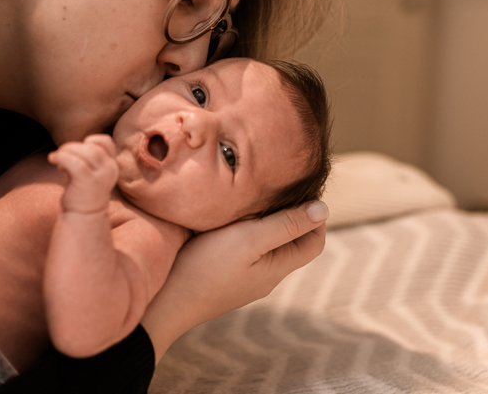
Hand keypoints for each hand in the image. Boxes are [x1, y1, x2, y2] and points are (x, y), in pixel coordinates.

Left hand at [48, 134, 118, 213]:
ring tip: (57, 158)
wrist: (84, 217)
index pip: (106, 142)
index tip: (78, 150)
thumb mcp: (88, 171)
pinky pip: (73, 161)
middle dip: (72, 147)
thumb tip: (68, 147)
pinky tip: (53, 160)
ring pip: (84, 151)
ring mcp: (101, 176)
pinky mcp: (88, 181)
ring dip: (66, 150)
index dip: (91, 140)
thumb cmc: (82, 192)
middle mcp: (110, 169)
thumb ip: (84, 157)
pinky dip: (61, 157)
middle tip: (61, 155)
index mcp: (111, 165)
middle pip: (92, 146)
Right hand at [141, 200, 328, 361]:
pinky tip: (228, 216)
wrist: (163, 302)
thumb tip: (324, 209)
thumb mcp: (250, 240)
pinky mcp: (222, 275)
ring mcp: (242, 278)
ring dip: (266, 220)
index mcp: (277, 268)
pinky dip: (245, 229)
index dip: (315, 216)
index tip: (302, 188)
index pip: (314, 242)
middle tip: (278, 185)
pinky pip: (244, 249)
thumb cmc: (206, 267)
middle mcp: (264, 276)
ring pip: (266, 245)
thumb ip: (286, 225)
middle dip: (291, 214)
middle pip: (291, 243)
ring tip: (253, 195)